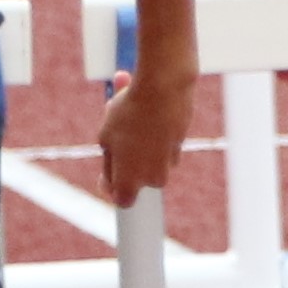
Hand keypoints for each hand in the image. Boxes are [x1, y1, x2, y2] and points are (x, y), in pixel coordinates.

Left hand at [98, 69, 194, 207]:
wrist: (164, 86)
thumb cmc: (129, 113)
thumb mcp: (105, 137)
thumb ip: (109, 159)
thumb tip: (112, 171)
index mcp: (130, 181)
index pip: (122, 200)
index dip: (112, 186)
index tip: (107, 170)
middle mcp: (153, 176)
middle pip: (139, 178)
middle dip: (129, 162)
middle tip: (118, 140)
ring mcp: (170, 158)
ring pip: (153, 157)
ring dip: (142, 143)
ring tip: (131, 117)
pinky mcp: (182, 138)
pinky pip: (166, 140)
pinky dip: (157, 130)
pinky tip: (148, 110)